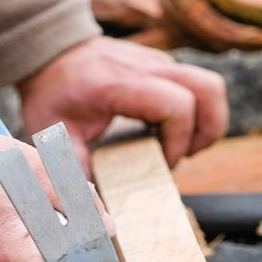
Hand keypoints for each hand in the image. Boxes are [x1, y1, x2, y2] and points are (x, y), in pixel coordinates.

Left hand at [18, 36, 228, 167]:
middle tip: (185, 155)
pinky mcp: (163, 64)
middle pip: (209, 89)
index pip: (176, 106)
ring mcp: (158, 61)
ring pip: (211, 85)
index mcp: (119, 84)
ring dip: (209, 120)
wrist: (50, 53)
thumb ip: (72, 169)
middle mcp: (146, 66)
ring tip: (184, 145)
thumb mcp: (52, 133)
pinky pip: (198, 84)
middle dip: (208, 130)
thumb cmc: (52, 95)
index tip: (160, 162)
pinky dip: (197, 111)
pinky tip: (170, 131)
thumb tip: (92, 208)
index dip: (178, 141)